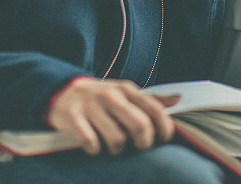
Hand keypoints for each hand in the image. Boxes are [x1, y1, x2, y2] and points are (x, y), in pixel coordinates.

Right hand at [46, 77, 179, 155]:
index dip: (164, 127)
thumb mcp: (125, 93)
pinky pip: (91, 143)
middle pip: (139, 125)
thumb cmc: (101, 97)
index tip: (164, 139)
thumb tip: (178, 100)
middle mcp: (110, 95)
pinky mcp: (73, 117)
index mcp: (127, 89)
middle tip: (138, 147)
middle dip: (143, 143)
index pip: (155, 109)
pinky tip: (94, 146)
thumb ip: (150, 99)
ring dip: (117, 150)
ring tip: (113, 146)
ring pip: (116, 139)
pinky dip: (95, 149)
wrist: (63, 90)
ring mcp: (91, 106)